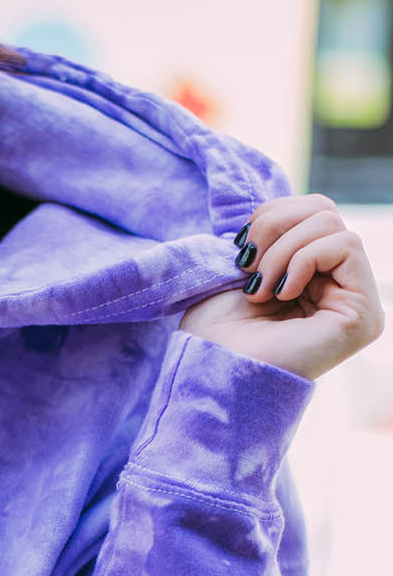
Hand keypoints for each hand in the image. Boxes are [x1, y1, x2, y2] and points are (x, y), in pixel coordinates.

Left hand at [177, 194, 384, 380]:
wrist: (211, 372)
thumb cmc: (214, 333)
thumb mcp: (240, 266)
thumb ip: (271, 233)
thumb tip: (281, 203)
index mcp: (313, 279)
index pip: (311, 211)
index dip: (271, 216)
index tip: (239, 252)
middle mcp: (340, 290)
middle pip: (323, 210)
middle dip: (275, 226)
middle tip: (247, 267)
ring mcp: (356, 303)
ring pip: (332, 224)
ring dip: (282, 250)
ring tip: (260, 289)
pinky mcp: (363, 315)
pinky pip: (345, 245)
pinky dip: (303, 259)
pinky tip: (283, 294)